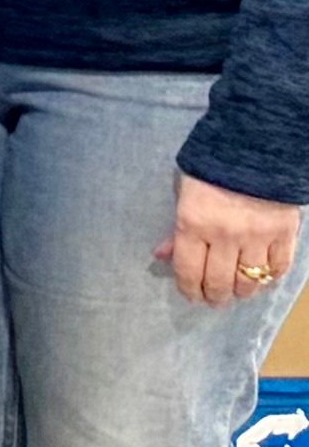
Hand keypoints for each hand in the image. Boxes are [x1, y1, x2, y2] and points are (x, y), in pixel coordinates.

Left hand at [165, 173, 304, 309]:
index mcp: (193, 225)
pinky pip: (279, 267)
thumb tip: (162, 256)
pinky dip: (270, 277)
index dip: (190, 289)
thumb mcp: (184, 194)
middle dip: (215, 296)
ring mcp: (257, 236)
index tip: (193, 296)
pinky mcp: (285, 233)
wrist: (257, 147)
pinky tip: (263, 278)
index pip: (188, 271)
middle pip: (219, 281)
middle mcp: (224, 235)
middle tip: (215, 300)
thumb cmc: (212, 170)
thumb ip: (176, 229)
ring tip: (238, 292)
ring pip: (250, 280)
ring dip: (242, 292)